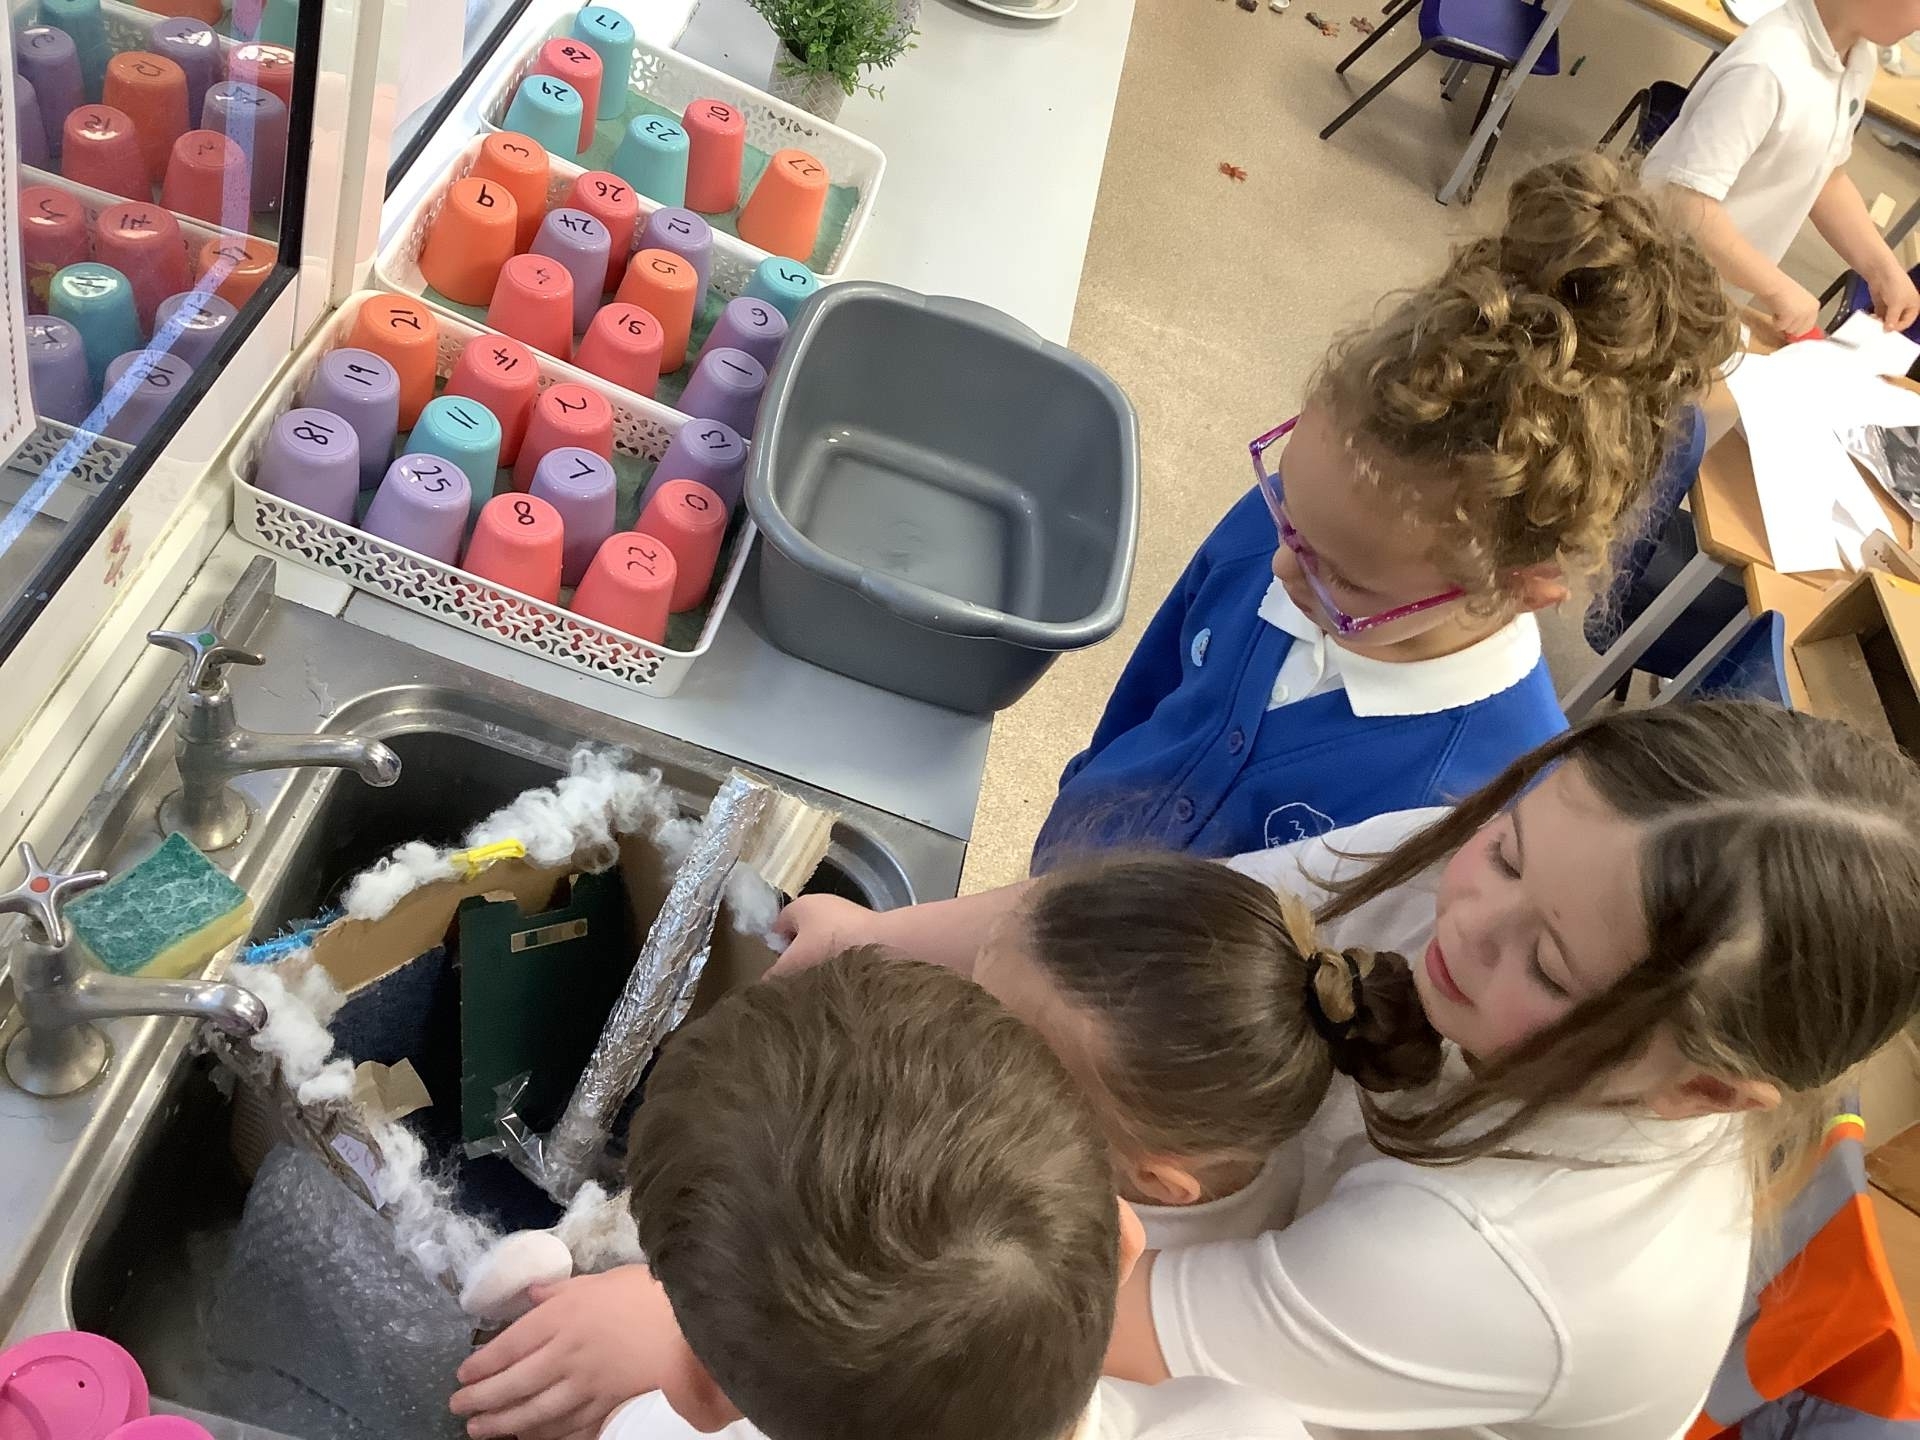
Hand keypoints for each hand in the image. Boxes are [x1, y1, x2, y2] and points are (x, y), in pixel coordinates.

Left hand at [450, 1266, 678, 1438]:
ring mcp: (585, 1383)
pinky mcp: (605, 1403)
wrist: (688, 1323)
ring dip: (503, 1423)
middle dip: (481, 1400)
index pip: (510, 1345)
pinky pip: (567, 1426)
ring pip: (534, 1411)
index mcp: (561, 1316)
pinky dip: (544, 1436)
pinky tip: (529, 1439)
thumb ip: (561, 1289)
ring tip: (480, 1430)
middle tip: (459, 1408)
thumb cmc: (645, 1293)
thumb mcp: (599, 1280)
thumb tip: (532, 1295)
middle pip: (514, 1383)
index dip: (482, 1364)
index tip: (463, 1375)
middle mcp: (565, 1353)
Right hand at [769, 893, 881, 974]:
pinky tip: (844, 978)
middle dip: (800, 956)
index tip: (780, 973)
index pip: (778, 926)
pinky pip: (846, 947)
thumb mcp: (793, 965)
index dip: (775, 949)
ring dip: (823, 960)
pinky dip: (843, 960)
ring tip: (824, 983)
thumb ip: (775, 976)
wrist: (883, 945)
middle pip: (802, 934)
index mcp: (801, 905)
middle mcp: (824, 904)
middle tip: (799, 981)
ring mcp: (848, 915)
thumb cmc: (829, 948)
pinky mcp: (867, 929)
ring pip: (825, 941)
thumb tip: (767, 986)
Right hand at [1759, 278, 1821, 339]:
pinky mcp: (1790, 315)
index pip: (1808, 327)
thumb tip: (1797, 333)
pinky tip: (1777, 311)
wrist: (1774, 285)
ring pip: (1789, 331)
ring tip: (1780, 311)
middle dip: (1789, 327)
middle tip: (1783, 316)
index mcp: (1814, 306)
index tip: (1790, 326)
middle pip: (1799, 332)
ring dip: (1781, 323)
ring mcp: (1801, 313)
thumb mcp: (1798, 305)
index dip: (1797, 329)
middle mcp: (1810, 310)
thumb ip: (1801, 317)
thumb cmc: (1782, 292)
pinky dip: (1775, 321)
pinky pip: (1780, 327)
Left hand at [1870, 263, 1919, 331]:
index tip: (1887, 332)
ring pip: (1886, 320)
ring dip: (1879, 323)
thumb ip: (1892, 319)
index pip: (1906, 323)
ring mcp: (1892, 306)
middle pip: (1895, 322)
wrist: (1881, 273)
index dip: (1897, 328)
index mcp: (1913, 306)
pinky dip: (1874, 319)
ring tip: (1873, 323)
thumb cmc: (1895, 284)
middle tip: (1878, 330)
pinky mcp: (1881, 304)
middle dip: (1887, 326)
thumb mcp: (1896, 305)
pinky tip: (1870, 320)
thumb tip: (1888, 330)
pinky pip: (1878, 316)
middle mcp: (1903, 307)